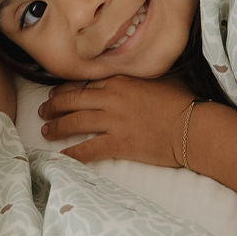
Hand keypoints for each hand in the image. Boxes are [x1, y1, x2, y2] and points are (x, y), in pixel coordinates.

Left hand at [39, 74, 195, 167]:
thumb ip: (138, 77)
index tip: (57, 93)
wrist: (193, 127)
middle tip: (43, 110)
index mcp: (120, 80)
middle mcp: (111, 98)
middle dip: (54, 105)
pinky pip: (87, 149)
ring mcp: (113, 121)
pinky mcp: (118, 143)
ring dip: (56, 126)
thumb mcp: (158, 79)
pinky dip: (71, 154)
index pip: (85, 82)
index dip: (66, 89)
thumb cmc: (182, 102)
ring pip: (74, 121)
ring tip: (46, 130)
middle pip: (73, 99)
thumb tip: (131, 77)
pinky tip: (60, 158)